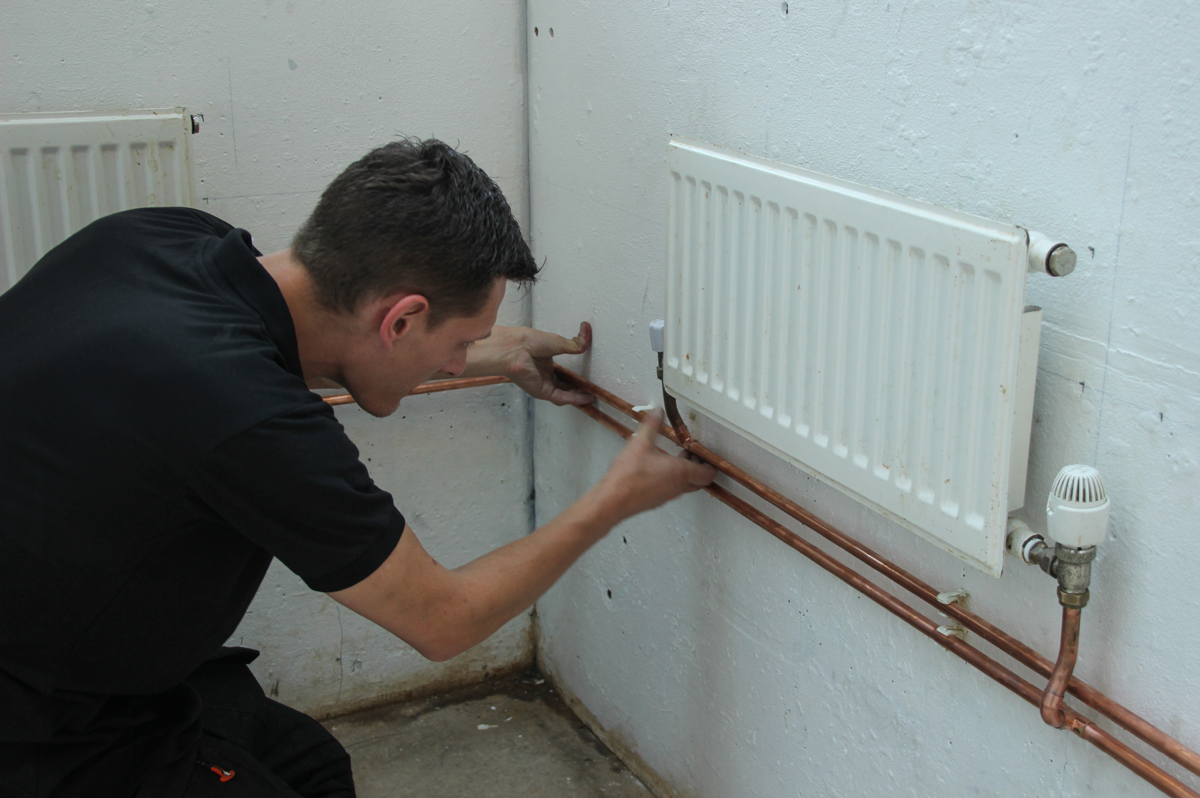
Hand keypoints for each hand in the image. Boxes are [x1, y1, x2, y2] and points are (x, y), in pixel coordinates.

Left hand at [467, 322, 594, 405]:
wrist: (516, 348)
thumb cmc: (530, 342)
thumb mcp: (558, 342)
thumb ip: (574, 343)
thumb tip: (586, 332)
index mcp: (545, 363)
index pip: (562, 374)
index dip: (574, 377)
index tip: (586, 377)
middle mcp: (544, 375)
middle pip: (564, 386)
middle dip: (578, 389)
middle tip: (592, 389)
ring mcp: (543, 385)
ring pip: (564, 394)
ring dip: (578, 396)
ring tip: (593, 396)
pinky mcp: (543, 392)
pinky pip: (562, 398)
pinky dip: (575, 399)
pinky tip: (587, 398)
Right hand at [588, 410, 716, 527]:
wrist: (612, 501)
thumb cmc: (627, 476)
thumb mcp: (640, 443)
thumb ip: (652, 424)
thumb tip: (658, 411)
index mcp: (680, 472)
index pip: (707, 473)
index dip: (710, 463)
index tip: (704, 453)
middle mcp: (678, 487)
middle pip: (699, 481)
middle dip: (698, 467)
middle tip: (690, 453)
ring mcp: (667, 496)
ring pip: (685, 486)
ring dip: (684, 473)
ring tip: (673, 458)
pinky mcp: (656, 501)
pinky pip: (671, 490)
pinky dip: (671, 480)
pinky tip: (657, 470)